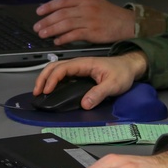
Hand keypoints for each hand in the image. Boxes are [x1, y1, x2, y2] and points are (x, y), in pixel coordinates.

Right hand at [33, 52, 147, 109]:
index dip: (52, 79)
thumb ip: (99, 93)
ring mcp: (79, 67)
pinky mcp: (81, 72)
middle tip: (37, 92)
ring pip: (57, 68)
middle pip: (55, 66)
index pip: (63, 68)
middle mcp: (80, 64)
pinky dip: (53, 79)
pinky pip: (63, 73)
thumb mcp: (114, 85)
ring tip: (40, 90)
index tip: (47, 91)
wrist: (130, 67)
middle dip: (43, 77)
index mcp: (85, 63)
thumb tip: (84, 104)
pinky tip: (51, 88)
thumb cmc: (123, 73)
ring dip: (46, 77)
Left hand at [34, 0, 135, 43]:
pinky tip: (57, 41)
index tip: (39, 11)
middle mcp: (86, 8)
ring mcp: (89, 20)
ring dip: (51, 29)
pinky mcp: (93, 32)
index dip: (49, 6)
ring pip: (65, 24)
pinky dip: (63, 38)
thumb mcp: (95, 3)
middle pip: (61, 13)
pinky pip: (74, 35)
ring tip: (42, 34)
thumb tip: (61, 10)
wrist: (127, 23)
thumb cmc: (110, 15)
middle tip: (37, 26)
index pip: (62, 1)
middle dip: (46, 20)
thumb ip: (79, 5)